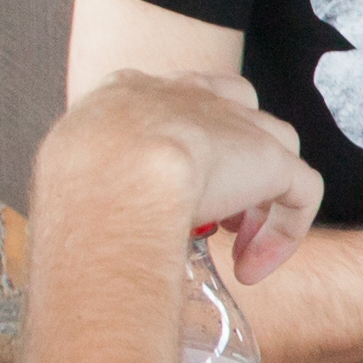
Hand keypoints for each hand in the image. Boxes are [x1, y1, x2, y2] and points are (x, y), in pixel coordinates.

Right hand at [39, 68, 318, 277]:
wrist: (111, 176)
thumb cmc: (72, 187)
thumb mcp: (62, 182)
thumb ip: (82, 194)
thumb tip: (79, 236)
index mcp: (129, 94)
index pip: (168, 104)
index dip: (177, 147)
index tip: (165, 194)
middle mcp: (188, 96)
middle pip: (230, 114)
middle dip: (228, 164)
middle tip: (213, 219)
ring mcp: (234, 122)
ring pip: (272, 150)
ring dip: (259, 204)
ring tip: (236, 249)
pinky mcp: (271, 157)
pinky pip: (300, 191)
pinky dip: (285, 233)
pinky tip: (254, 268)